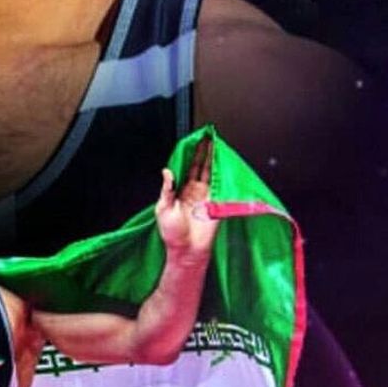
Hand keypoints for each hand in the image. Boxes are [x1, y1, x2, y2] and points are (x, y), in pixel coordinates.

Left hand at [156, 135, 216, 258]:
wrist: (187, 250)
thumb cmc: (172, 233)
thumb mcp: (163, 210)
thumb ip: (166, 190)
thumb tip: (166, 171)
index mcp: (180, 190)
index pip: (186, 167)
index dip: (190, 154)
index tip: (193, 141)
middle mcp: (194, 190)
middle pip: (201, 166)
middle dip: (204, 151)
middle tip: (208, 136)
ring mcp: (206, 196)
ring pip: (211, 172)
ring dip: (214, 158)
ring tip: (216, 144)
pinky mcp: (216, 203)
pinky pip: (220, 185)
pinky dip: (222, 174)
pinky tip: (224, 162)